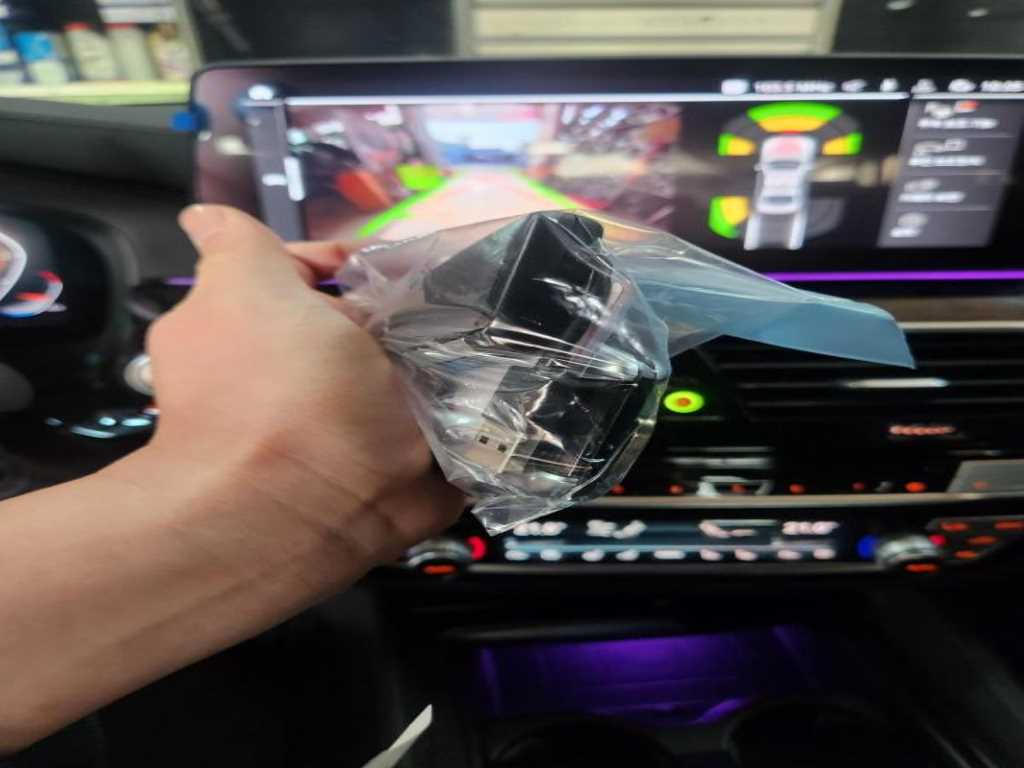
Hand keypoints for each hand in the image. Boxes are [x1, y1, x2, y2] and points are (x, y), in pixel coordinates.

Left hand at [138, 205, 462, 572]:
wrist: (304, 511)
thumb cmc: (277, 393)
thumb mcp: (243, 289)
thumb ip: (234, 245)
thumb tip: (201, 213)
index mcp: (268, 334)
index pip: (316, 279)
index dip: (353, 261)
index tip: (398, 263)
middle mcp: (306, 382)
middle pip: (370, 327)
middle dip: (406, 312)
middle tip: (457, 297)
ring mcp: (355, 432)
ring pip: (410, 375)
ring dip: (440, 361)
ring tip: (489, 338)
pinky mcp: (402, 474)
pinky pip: (445, 425)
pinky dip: (466, 410)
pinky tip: (495, 387)